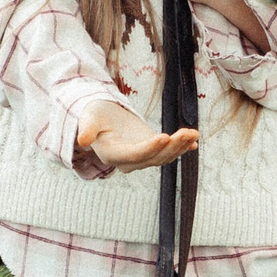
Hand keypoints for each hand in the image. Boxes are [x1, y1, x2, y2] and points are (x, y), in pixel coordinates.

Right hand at [77, 100, 198, 171]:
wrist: (101, 118)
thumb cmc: (94, 115)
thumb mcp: (89, 118)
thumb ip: (87, 130)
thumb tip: (81, 141)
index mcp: (113, 154)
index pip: (134, 155)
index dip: (150, 148)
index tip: (165, 137)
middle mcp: (129, 161)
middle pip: (153, 158)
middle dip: (172, 147)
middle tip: (187, 133)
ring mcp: (142, 157)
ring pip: (164, 157)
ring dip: (180, 146)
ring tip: (194, 133)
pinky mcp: (152, 150)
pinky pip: (168, 152)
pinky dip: (182, 148)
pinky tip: (194, 141)